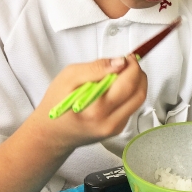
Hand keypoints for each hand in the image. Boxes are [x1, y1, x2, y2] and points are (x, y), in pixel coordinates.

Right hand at [31, 55, 147, 150]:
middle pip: (139, 92)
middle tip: (127, 64)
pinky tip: (115, 89)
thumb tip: (120, 62)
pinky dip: (129, 94)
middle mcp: (109, 121)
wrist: (52, 133)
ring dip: (136, 83)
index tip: (127, 57)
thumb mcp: (69, 77)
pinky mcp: (117, 129)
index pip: (128, 83)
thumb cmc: (56, 104)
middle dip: (137, 73)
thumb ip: (96, 68)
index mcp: (96, 109)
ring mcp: (115, 128)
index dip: (132, 66)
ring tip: (121, 74)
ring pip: (138, 100)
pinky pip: (132, 107)